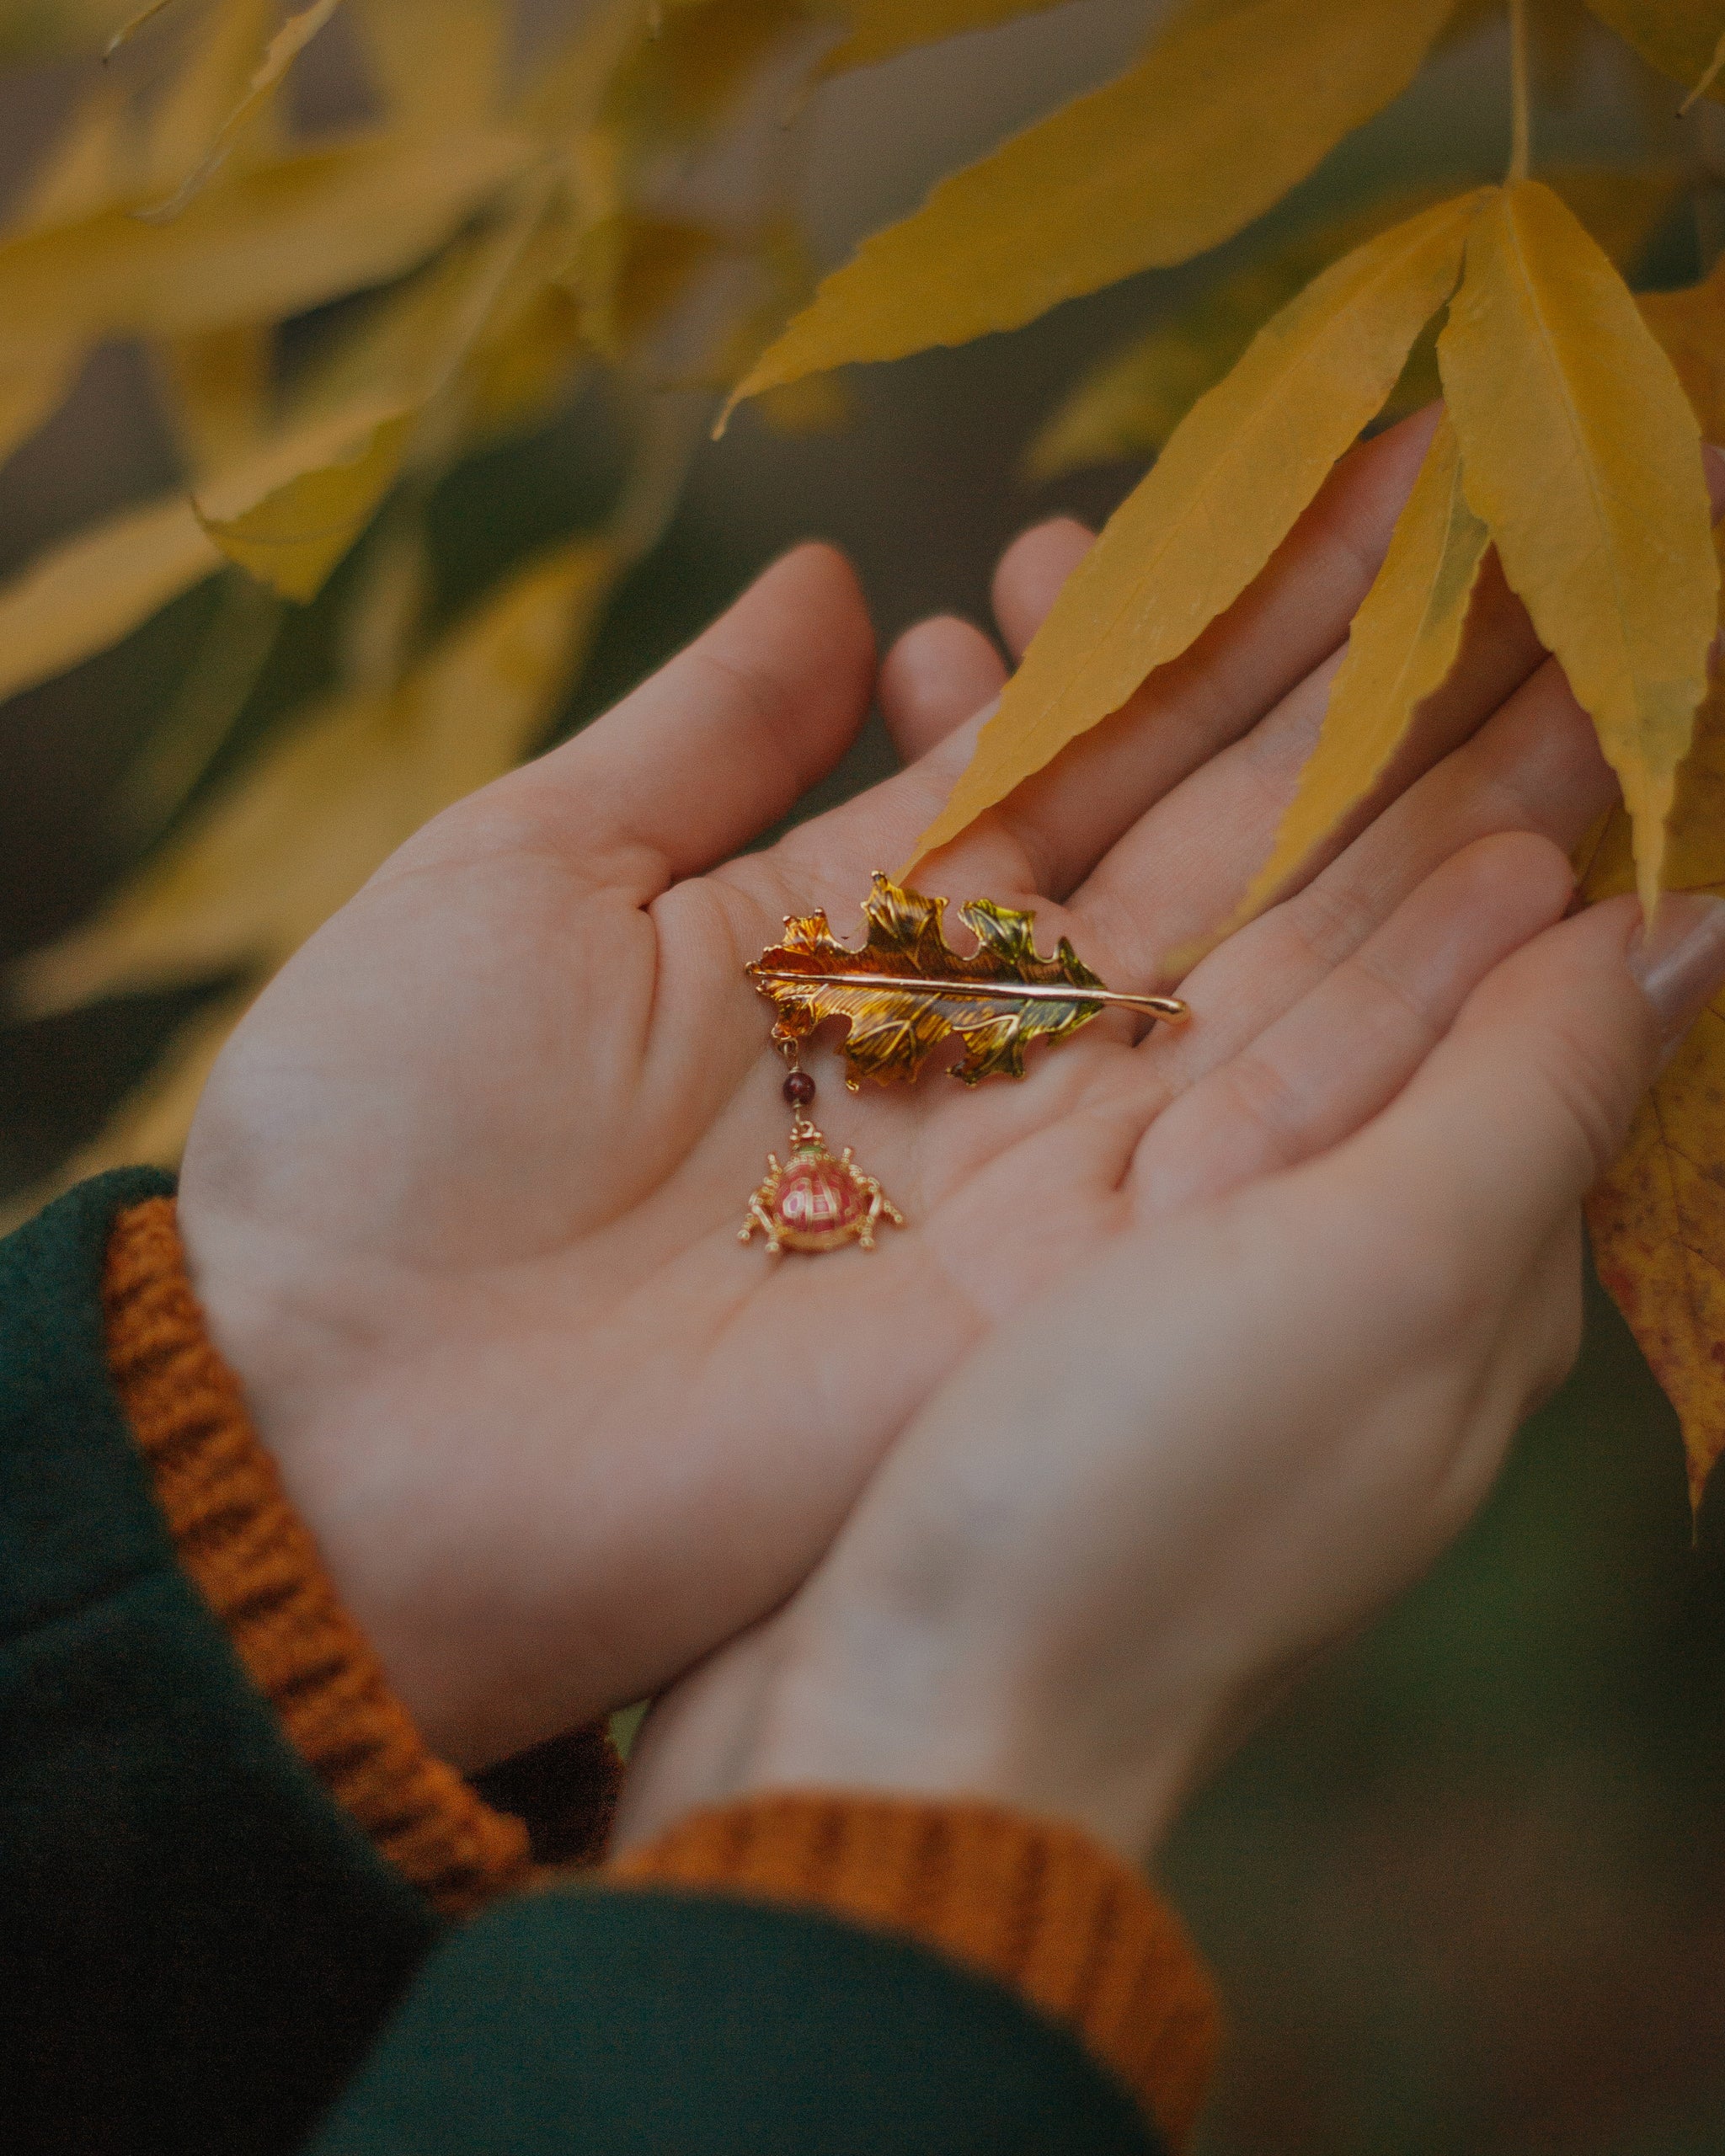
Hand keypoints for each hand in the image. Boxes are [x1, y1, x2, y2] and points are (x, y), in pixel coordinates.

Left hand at [179, 406, 1618, 1770]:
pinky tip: (1522, 879)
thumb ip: (698, 733)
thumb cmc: (377, 1145)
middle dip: (1356, 694)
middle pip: (1199, 840)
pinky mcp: (1067, 1287)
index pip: (1069, 739)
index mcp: (840, 924)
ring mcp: (1033, 1165)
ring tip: (1571, 675)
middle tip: (1515, 540)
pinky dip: (1395, 1008)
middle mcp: (966, 1041)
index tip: (1337, 475)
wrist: (334, 1430)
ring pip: (1268, 965)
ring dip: (1421, 826)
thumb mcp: (520, 879)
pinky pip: (1260, 1125)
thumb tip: (832, 578)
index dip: (1201, 610)